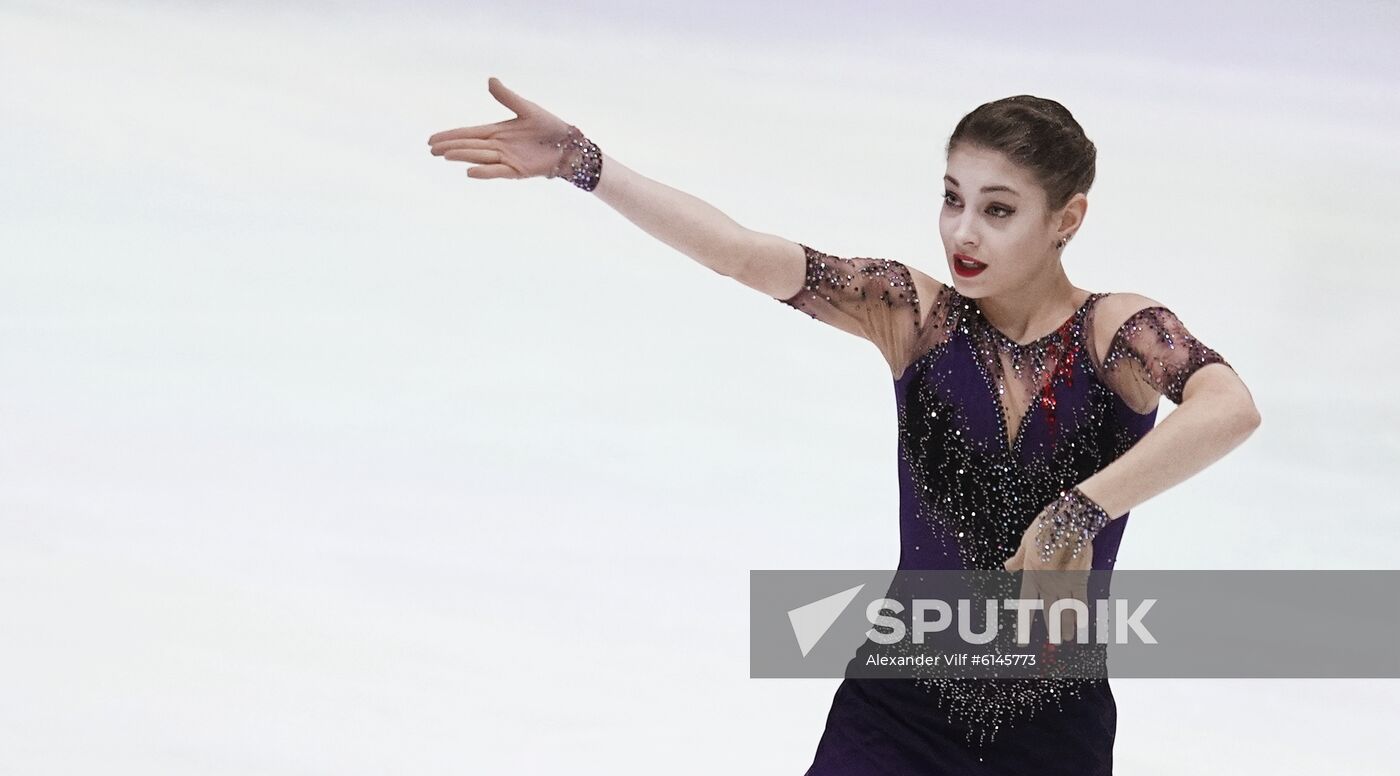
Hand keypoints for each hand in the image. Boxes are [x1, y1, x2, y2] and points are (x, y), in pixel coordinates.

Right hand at [427, 77, 576, 179]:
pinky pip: (498, 172)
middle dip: (450, 147)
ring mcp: (507, 160)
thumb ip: (507, 97)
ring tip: (445, 155)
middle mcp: (498, 147)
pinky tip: (469, 172)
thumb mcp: (526, 108)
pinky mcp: (518, 171)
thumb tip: (490, 80)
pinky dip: (485, 172)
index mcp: (498, 132)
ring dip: (463, 156)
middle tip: (431, 149)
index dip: (451, 136)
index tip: (432, 140)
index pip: (469, 134)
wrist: (569, 146)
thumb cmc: (549, 127)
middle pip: (470, 146)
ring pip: (480, 157)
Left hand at [1003, 490, 1107, 646]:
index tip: (1022, 642)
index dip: (1024, 626)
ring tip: (1064, 640)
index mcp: (1032, 573)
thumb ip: (1018, 559)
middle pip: (1048, 612)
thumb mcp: (1026, 541)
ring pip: (1065, 610)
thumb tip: (1007, 568)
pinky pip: (1081, 601)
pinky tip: (1080, 626)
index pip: (1027, 605)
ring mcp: (1065, 581)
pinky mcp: (1081, 577)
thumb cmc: (1046, 526)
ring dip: (1065, 626)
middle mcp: (1048, 582)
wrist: (1072, 519)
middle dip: (1049, 629)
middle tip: (1050, 646)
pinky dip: (1080, 614)